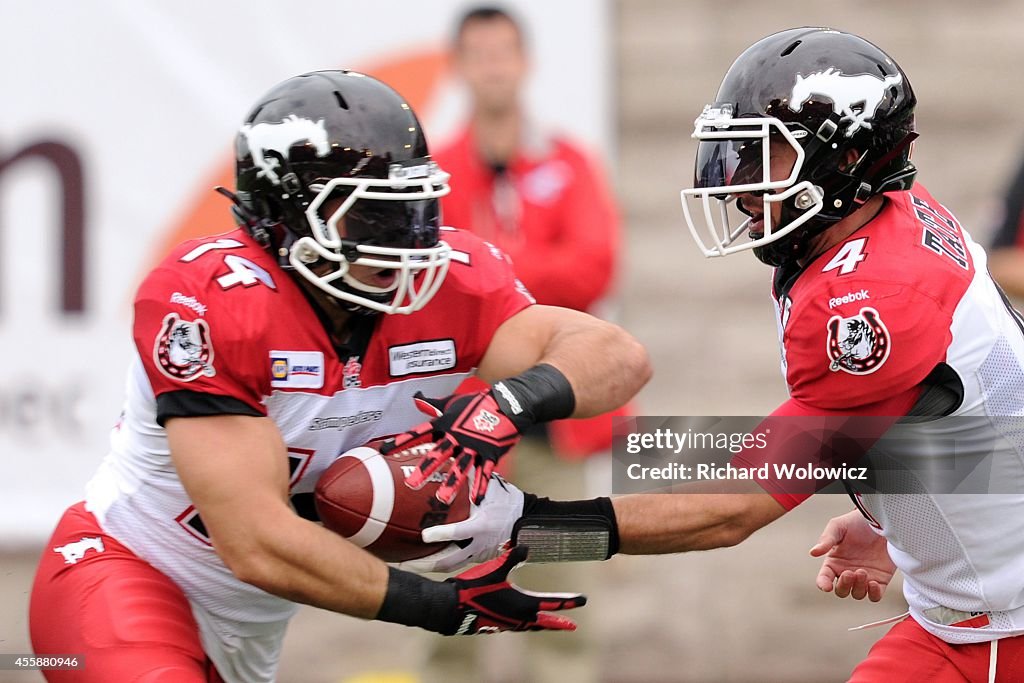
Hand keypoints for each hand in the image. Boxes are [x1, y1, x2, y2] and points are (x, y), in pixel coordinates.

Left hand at [383, 391, 521, 503]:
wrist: (507, 403)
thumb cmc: (477, 402)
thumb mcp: (451, 401)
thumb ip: (432, 404)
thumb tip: (416, 398)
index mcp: (444, 423)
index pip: (419, 432)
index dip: (401, 441)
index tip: (384, 450)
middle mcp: (456, 436)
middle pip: (438, 453)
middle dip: (425, 468)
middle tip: (412, 483)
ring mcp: (473, 446)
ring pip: (460, 467)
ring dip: (452, 484)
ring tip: (443, 499)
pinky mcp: (490, 453)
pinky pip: (484, 472)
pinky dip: (481, 486)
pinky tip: (476, 500)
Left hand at [396, 474, 524, 573]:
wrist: (526, 520)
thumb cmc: (506, 500)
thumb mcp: (491, 487)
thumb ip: (470, 477)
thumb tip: (449, 461)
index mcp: (482, 524)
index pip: (459, 532)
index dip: (441, 534)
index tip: (424, 535)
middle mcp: (479, 543)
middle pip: (449, 559)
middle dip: (425, 563)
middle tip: (404, 562)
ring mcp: (479, 553)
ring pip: (451, 565)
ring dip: (429, 567)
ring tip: (409, 565)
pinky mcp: (479, 557)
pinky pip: (457, 562)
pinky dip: (440, 562)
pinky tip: (424, 560)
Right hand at [444, 545, 584, 634]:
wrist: (452, 608)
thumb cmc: (474, 588)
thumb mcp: (495, 569)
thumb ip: (512, 557)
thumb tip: (526, 546)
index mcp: (524, 604)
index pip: (553, 603)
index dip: (569, 601)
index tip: (584, 600)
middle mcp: (520, 618)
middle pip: (545, 622)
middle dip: (559, 623)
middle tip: (572, 626)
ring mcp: (508, 624)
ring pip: (532, 626)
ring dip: (543, 625)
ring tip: (549, 624)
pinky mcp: (497, 625)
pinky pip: (520, 627)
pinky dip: (528, 625)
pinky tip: (523, 622)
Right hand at [810, 510, 895, 601]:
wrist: (883, 521)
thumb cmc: (857, 522)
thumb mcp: (838, 526)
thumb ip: (826, 540)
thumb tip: (813, 552)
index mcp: (834, 562)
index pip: (824, 578)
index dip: (823, 584)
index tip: (826, 586)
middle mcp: (847, 572)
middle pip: (841, 591)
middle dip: (844, 585)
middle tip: (850, 572)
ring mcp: (864, 578)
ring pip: (857, 594)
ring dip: (858, 587)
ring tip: (862, 571)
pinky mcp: (880, 580)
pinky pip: (875, 596)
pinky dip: (873, 594)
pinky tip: (873, 583)